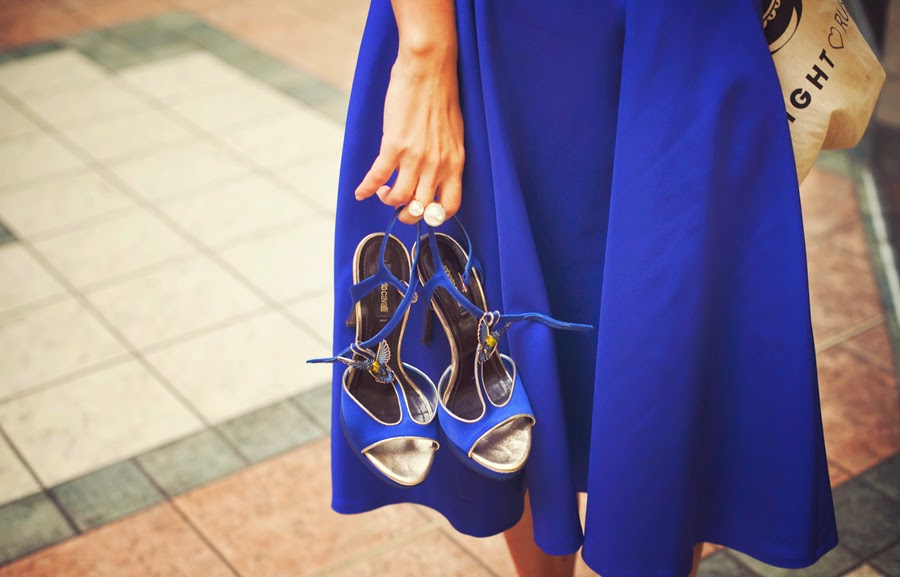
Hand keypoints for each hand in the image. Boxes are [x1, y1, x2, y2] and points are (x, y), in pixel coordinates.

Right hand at [354, 45, 464, 224]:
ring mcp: (415, 157)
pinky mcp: (394, 145)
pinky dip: (366, 188)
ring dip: (387, 200)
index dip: (436, 215)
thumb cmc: (441, 96)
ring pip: (399, 199)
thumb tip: (433, 172)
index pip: (450, 206)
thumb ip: (445, 156)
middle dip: (407, 214)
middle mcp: (437, 165)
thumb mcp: (452, 134)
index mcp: (454, 163)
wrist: (429, 69)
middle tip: (398, 207)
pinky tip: (360, 192)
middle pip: (421, 209)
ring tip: (383, 192)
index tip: (425, 211)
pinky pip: (377, 177)